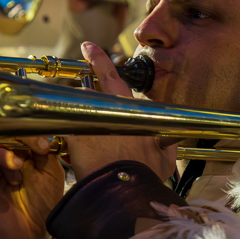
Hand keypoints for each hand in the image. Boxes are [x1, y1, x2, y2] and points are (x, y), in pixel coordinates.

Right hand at [0, 136, 64, 238]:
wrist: (29, 236)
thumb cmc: (41, 205)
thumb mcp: (50, 173)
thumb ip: (45, 152)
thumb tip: (44, 132)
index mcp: (21, 152)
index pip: (22, 130)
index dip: (34, 131)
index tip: (47, 143)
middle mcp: (3, 156)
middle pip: (6, 131)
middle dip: (25, 136)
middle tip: (40, 147)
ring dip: (12, 146)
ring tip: (24, 164)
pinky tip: (14, 166)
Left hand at [64, 42, 176, 182]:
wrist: (124, 192)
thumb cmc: (145, 173)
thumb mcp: (165, 156)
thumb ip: (167, 141)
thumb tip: (173, 137)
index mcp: (127, 107)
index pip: (110, 75)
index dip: (98, 58)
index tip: (88, 47)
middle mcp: (103, 108)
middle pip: (89, 94)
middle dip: (90, 104)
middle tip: (93, 119)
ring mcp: (84, 121)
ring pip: (77, 110)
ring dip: (80, 121)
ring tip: (89, 143)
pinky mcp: (70, 137)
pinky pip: (66, 129)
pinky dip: (70, 138)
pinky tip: (75, 153)